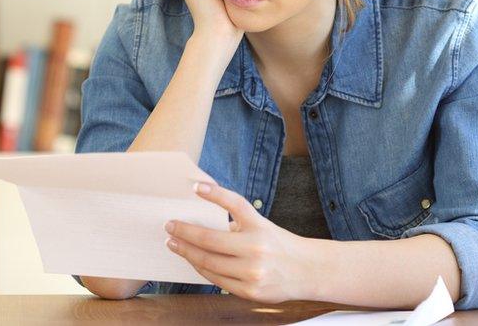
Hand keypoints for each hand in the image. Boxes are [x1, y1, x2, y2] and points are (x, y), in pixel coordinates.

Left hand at [164, 181, 314, 303]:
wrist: (307, 271)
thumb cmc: (278, 244)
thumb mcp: (261, 225)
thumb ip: (236, 223)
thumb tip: (200, 218)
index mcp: (260, 226)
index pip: (235, 204)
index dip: (215, 193)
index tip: (195, 187)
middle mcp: (256, 248)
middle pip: (210, 240)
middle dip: (185, 232)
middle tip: (170, 225)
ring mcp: (253, 272)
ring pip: (208, 262)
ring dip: (187, 252)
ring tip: (175, 243)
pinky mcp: (250, 291)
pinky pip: (216, 279)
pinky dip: (201, 268)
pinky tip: (192, 260)